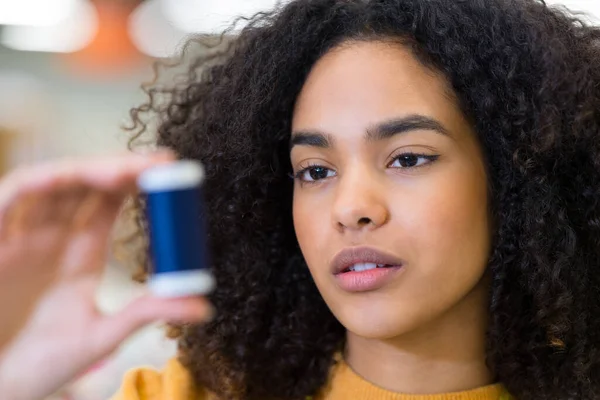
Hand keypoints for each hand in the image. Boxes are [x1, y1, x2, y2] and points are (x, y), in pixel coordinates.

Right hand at [0, 152, 212, 399]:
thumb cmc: (41, 362)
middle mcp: (53, 236)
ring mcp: (22, 236)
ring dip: (86, 170)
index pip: (110, 202)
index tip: (170, 169)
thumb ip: (147, 313)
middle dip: (122, 167)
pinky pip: (10, 198)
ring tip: (124, 170)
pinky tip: (61, 178)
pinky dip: (33, 184)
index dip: (136, 179)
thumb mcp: (102, 335)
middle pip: (87, 183)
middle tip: (160, 162)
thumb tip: (205, 307)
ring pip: (53, 182)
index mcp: (81, 252)